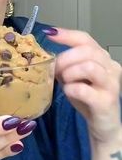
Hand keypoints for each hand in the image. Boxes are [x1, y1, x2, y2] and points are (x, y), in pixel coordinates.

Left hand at [45, 28, 121, 143]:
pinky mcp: (106, 101)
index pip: (86, 39)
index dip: (67, 35)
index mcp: (102, 58)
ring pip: (89, 67)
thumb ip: (65, 66)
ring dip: (70, 73)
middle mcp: (111, 68)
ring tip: (64, 82)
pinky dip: (71, 89)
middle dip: (65, 58)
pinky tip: (69, 92)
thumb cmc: (88, 99)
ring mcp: (110, 84)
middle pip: (87, 51)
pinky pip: (84, 89)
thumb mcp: (74, 78)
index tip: (49, 34)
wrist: (103, 125)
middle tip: (55, 70)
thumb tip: (47, 59)